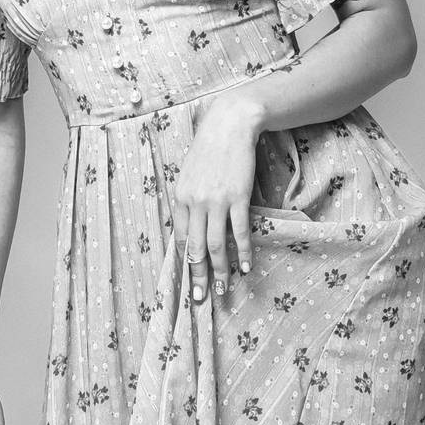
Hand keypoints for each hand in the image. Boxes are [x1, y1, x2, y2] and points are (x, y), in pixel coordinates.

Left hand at [173, 94, 263, 303]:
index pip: (181, 239)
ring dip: (221, 271)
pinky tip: (244, 267)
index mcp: (180, 198)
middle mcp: (195, 203)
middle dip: (199, 276)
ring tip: (223, 290)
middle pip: (196, 248)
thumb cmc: (209, 150)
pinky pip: (239, 232)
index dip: (186, 263)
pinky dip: (242, 253)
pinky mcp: (238, 197)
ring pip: (216, 245)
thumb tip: (191, 228)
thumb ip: (188, 201)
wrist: (229, 126)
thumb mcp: (188, 174)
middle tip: (203, 298)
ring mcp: (217, 201)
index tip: (190, 281)